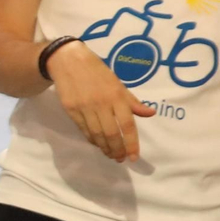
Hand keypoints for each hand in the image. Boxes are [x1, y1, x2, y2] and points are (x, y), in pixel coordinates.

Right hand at [46, 40, 156, 161]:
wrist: (69, 62)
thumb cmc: (97, 72)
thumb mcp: (118, 84)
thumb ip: (132, 101)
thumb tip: (150, 113)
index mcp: (117, 96)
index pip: (127, 125)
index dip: (131, 143)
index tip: (133, 157)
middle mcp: (101, 103)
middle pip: (111, 133)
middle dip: (117, 149)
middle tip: (121, 158)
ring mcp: (84, 107)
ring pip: (96, 134)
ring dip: (104, 147)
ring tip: (110, 154)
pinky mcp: (71, 109)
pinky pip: (83, 129)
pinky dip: (91, 139)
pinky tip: (97, 143)